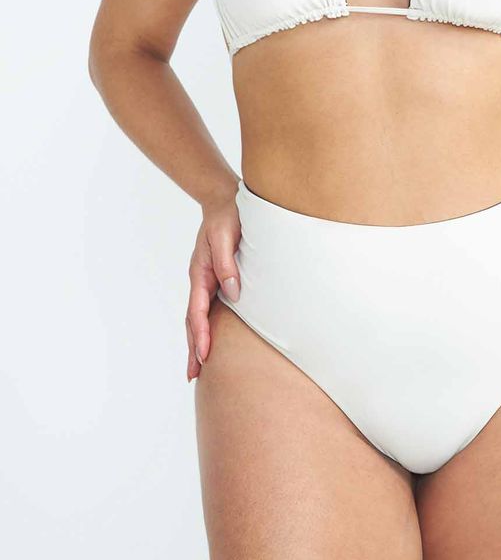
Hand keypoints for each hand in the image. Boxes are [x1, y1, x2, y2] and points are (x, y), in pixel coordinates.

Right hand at [185, 195, 241, 381]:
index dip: (201, 334)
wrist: (223, 199)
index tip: (204, 355)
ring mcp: (206, 280)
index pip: (198, 310)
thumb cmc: (227, 216)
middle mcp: (200, 279)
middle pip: (193, 320)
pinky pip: (207, 307)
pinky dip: (205, 326)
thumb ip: (227, 265)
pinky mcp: (215, 277)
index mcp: (200, 272)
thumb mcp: (225, 237)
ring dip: (197, 341)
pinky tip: (211, 338)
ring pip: (198, 316)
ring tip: (197, 367)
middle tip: (193, 375)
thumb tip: (233, 294)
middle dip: (193, 347)